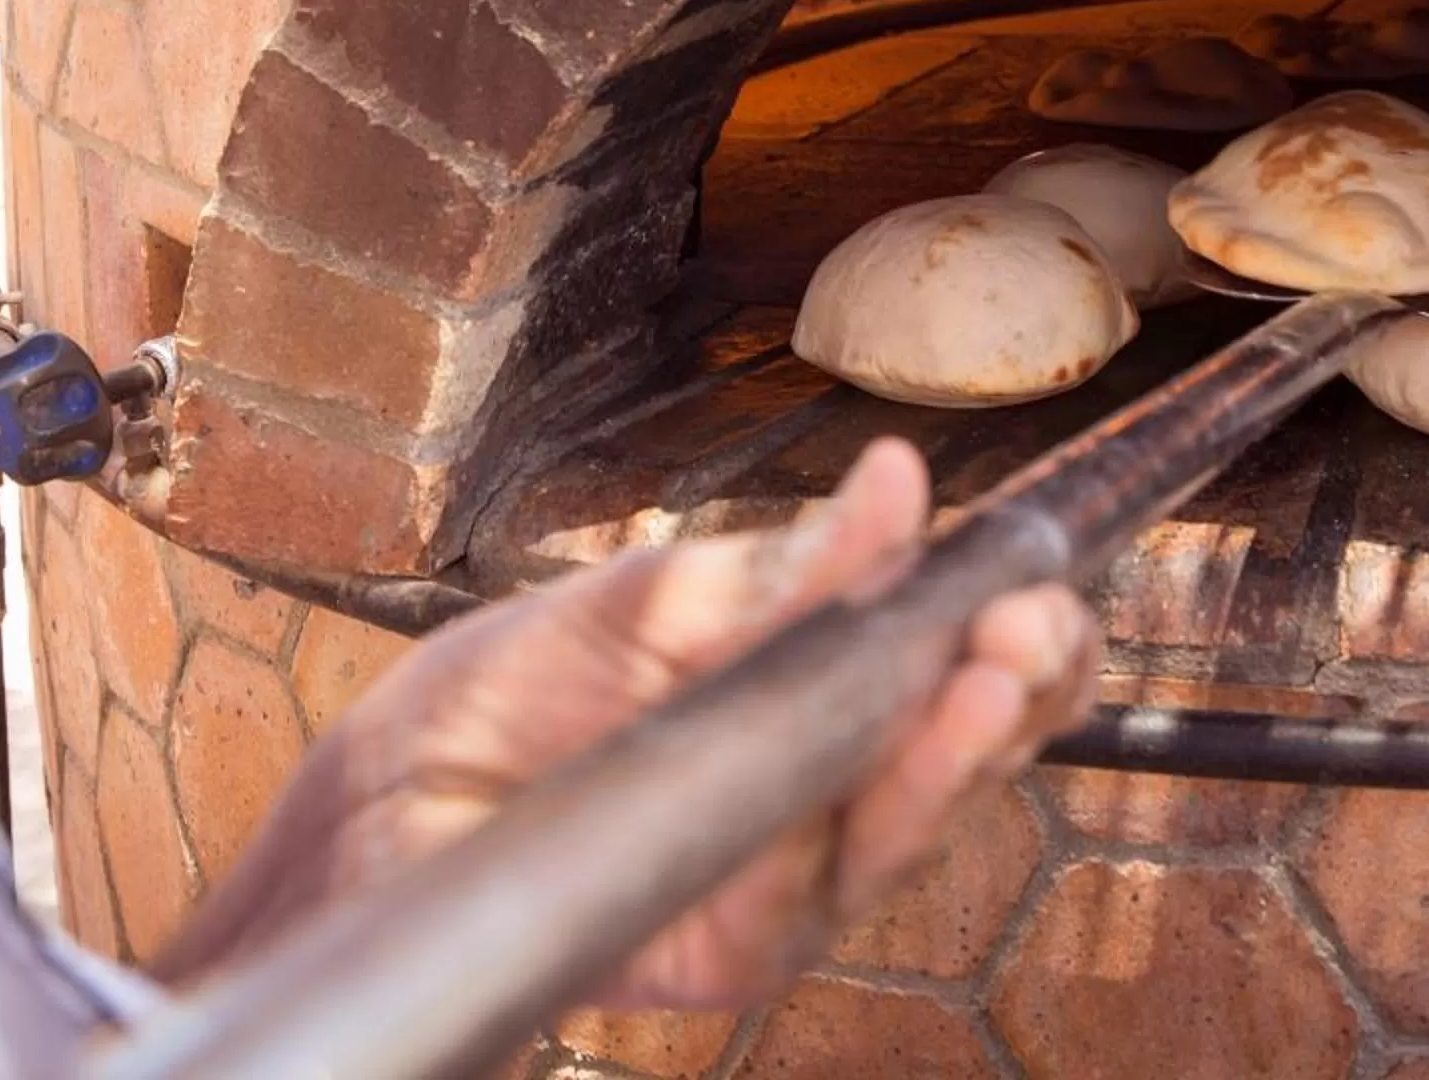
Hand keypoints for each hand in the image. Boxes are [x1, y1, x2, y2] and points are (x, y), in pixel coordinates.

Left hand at [159, 438, 1100, 1009]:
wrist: (385, 793)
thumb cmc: (517, 684)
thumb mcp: (662, 594)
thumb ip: (791, 570)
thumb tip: (901, 484)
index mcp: (831, 675)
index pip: (969, 658)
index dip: (1026, 627)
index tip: (1042, 577)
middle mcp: (834, 777)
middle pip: (969, 747)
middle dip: (1016, 686)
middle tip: (1031, 626)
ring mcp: (792, 869)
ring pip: (908, 827)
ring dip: (956, 755)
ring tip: (990, 678)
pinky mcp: (732, 946)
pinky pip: (805, 896)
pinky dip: (830, 831)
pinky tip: (863, 769)